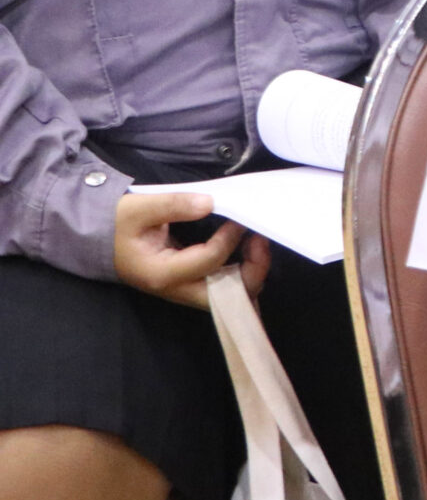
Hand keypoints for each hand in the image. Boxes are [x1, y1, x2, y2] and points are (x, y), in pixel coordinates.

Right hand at [113, 191, 264, 308]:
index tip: (238, 217)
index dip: (230, 238)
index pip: (210, 260)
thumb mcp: (138, 208)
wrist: (95, 239)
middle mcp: (176, 289)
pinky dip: (240, 272)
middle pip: (228, 297)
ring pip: (229, 296)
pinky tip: (246, 249)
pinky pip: (222, 286)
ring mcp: (182, 289)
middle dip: (253, 271)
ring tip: (255, 242)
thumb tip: (210, 203)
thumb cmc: (115, 224)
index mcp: (162, 274)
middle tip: (258, 239)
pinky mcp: (187, 283)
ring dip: (250, 272)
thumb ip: (174, 204)